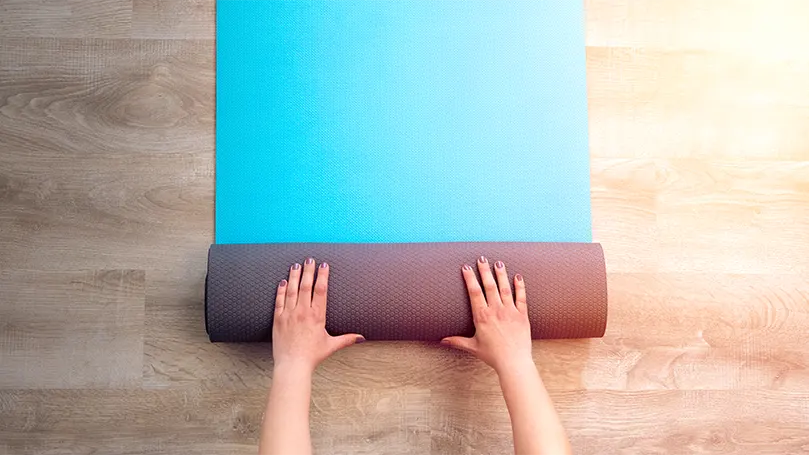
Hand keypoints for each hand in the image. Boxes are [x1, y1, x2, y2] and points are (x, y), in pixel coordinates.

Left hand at [272, 258, 363, 373]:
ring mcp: (289, 314)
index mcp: (317, 316)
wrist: (293, 365)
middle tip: (309, 260)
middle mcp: (303, 312)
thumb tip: (362, 338)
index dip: (322, 276)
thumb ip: (347, 339)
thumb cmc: (312, 356)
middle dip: (308, 271)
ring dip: (294, 276)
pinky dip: (281, 290)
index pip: (321, 290)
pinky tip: (283, 281)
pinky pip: (279, 300)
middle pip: (306, 286)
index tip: (323, 266)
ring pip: (292, 290)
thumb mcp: (331, 345)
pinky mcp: (278, 319)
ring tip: (296, 265)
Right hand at [442, 256, 532, 374]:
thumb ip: (457, 341)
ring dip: (501, 274)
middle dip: (484, 270)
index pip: (474, 292)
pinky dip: (519, 286)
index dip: (470, 278)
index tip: (466, 267)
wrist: (514, 362)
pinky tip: (517, 276)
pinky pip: (521, 297)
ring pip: (505, 288)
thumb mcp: (472, 347)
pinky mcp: (522, 315)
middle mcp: (496, 310)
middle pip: (489, 286)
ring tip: (498, 263)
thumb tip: (442, 341)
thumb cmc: (492, 356)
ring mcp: (510, 311)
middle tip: (482, 258)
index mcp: (482, 316)